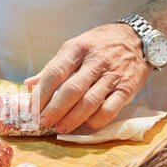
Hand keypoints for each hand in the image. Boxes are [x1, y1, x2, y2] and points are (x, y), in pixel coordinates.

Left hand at [24, 24, 152, 133]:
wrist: (138, 37)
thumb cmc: (99, 44)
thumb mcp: (74, 48)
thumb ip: (52, 67)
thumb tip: (28, 85)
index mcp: (77, 48)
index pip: (55, 73)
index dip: (42, 93)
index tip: (32, 108)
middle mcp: (96, 61)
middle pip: (71, 90)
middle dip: (54, 109)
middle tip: (43, 122)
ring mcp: (113, 75)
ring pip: (90, 102)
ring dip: (72, 119)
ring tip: (60, 129)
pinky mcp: (128, 88)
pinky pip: (110, 109)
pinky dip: (96, 120)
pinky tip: (85, 124)